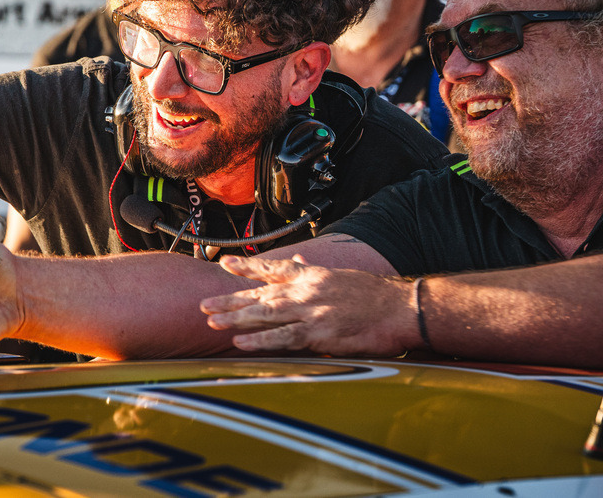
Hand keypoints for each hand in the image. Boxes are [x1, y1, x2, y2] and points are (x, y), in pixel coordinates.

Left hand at [200, 255, 418, 357]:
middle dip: (230, 300)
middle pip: (260, 294)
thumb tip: (294, 261)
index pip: (272, 269)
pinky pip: (284, 338)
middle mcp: (306, 290)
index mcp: (310, 276)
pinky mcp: (320, 334)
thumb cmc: (372, 295)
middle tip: (203, 304)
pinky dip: (261, 340)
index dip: (247, 267)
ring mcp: (311, 311)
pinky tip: (241, 342)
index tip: (224, 263)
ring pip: (266, 314)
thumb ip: (312, 272)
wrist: (400, 308)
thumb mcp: (338, 276)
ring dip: (237, 318)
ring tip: (212, 321)